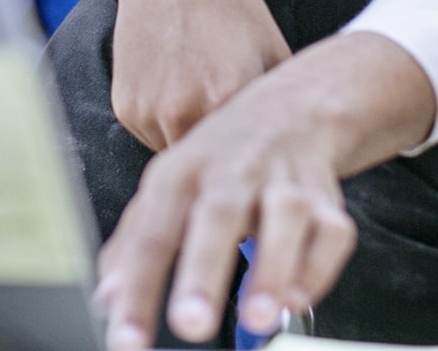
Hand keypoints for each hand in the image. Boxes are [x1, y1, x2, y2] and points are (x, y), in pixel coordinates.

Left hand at [95, 31, 436, 349]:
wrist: (291, 110)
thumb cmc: (219, 161)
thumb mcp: (167, 189)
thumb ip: (135, 244)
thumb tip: (106, 300)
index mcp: (181, 174)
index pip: (151, 235)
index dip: (136, 288)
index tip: (125, 340)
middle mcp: (232, 172)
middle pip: (217, 215)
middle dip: (203, 271)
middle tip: (190, 324)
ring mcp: (283, 182)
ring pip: (283, 217)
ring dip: (272, 269)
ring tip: (258, 318)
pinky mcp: (326, 198)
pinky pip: (331, 233)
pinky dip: (318, 268)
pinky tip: (297, 300)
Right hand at [110, 0, 289, 151]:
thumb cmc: (229, 9)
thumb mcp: (274, 51)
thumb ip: (282, 105)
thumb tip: (299, 144)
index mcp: (224, 99)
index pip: (247, 156)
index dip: (255, 152)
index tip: (262, 143)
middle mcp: (181, 113)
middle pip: (211, 161)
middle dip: (225, 152)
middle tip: (234, 124)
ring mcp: (148, 112)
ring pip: (178, 153)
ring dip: (193, 140)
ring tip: (203, 97)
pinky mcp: (126, 109)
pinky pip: (153, 136)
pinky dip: (167, 126)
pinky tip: (178, 89)